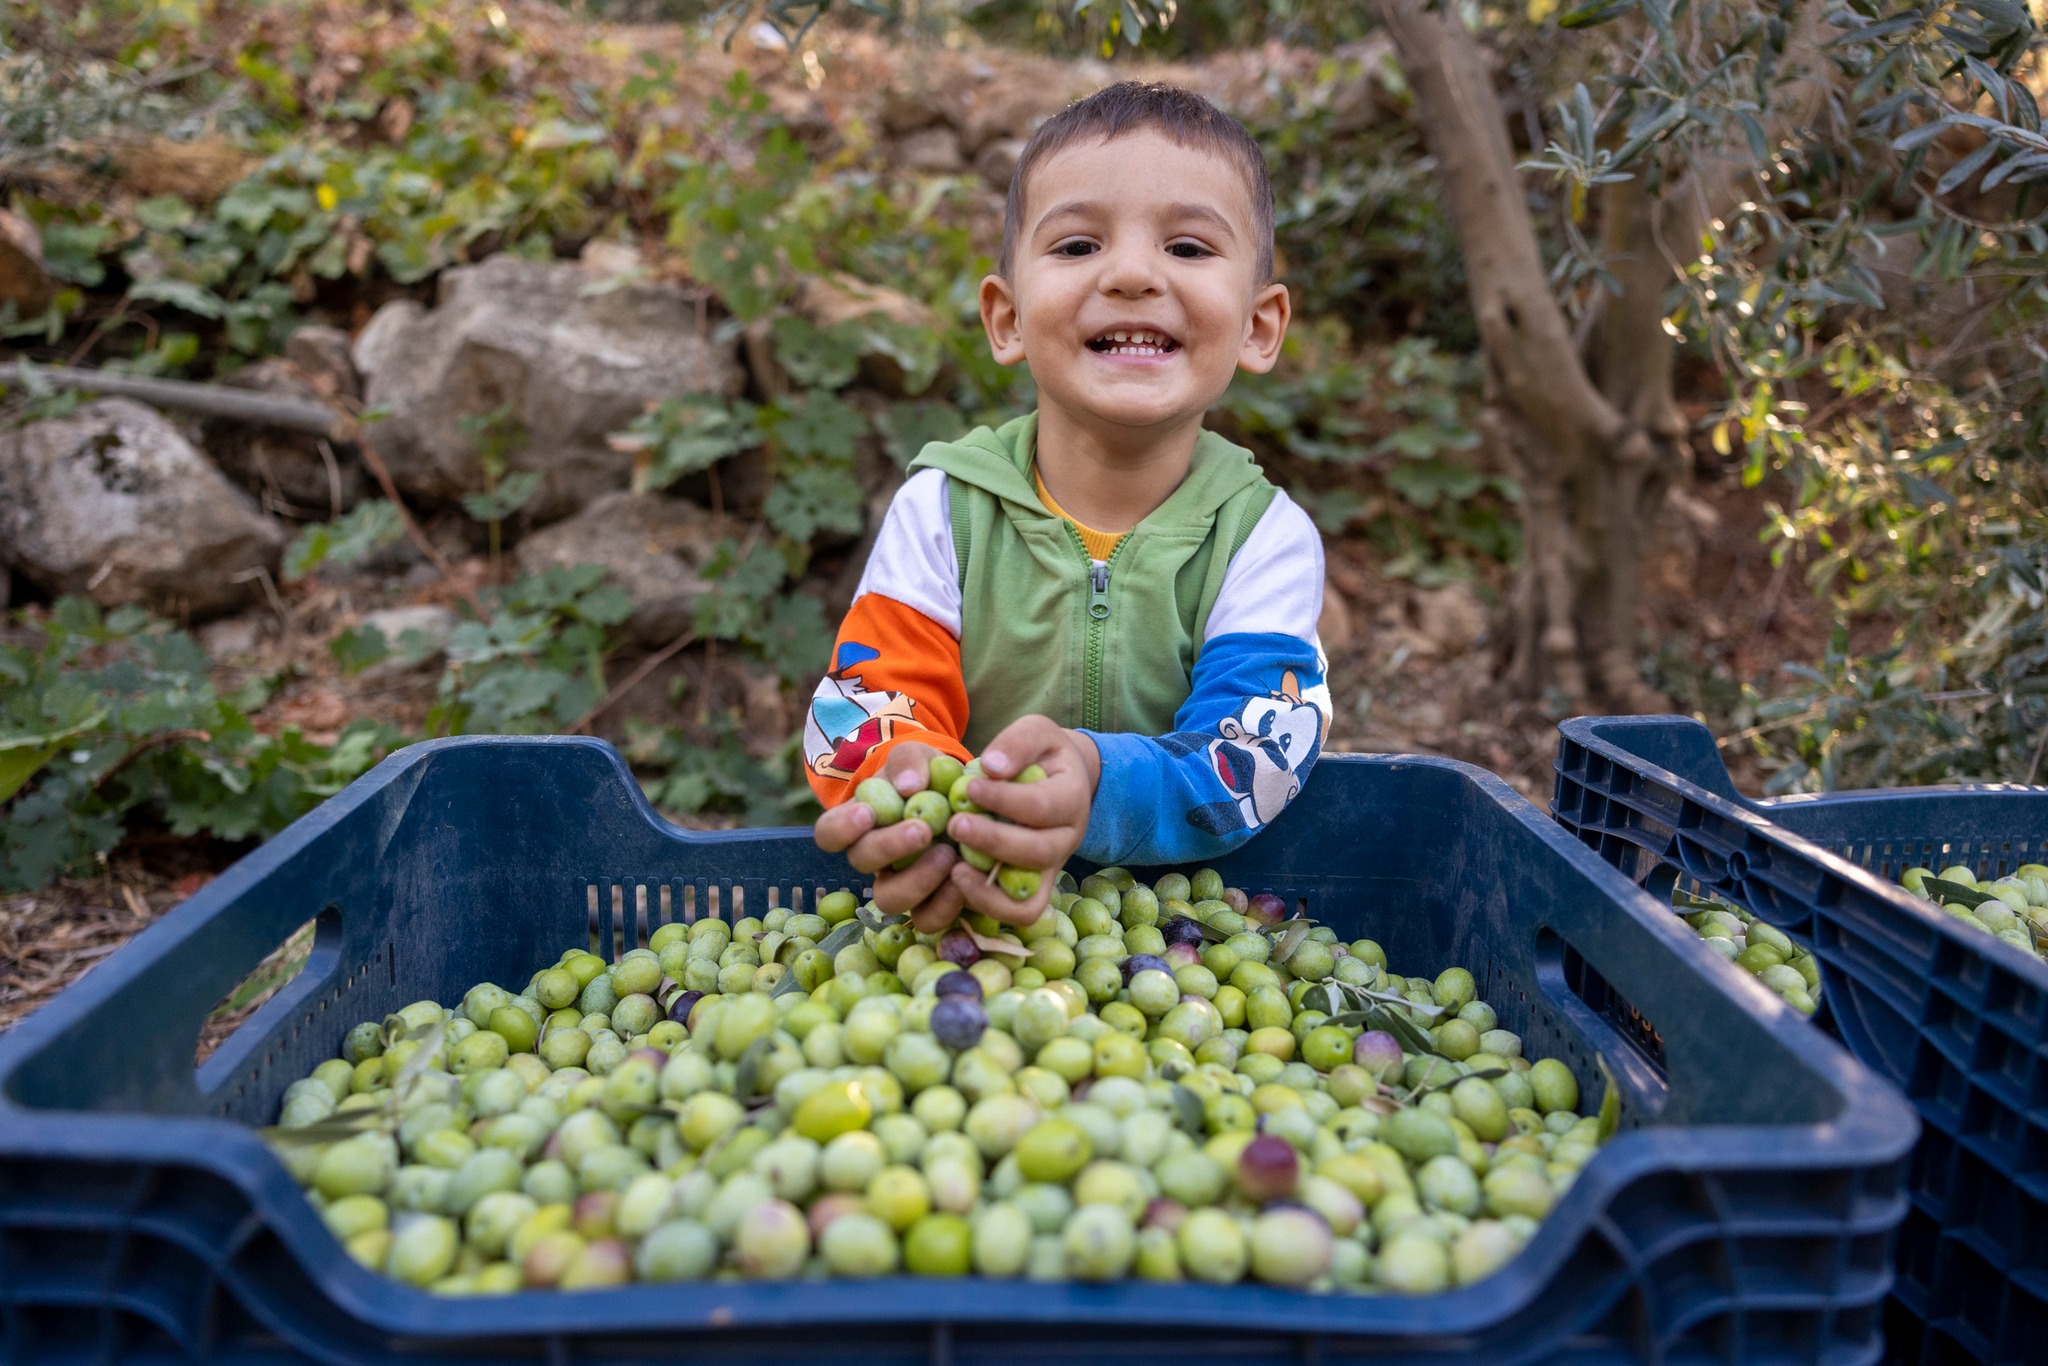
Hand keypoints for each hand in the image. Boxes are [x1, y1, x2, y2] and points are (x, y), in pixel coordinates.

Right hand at [812, 741, 966, 931]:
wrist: (960, 794)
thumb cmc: (927, 773)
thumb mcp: (916, 755)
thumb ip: (909, 762)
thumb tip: (909, 784)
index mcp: (857, 822)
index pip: (829, 832)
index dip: (843, 828)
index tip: (868, 812)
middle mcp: (872, 858)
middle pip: (862, 863)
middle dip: (890, 847)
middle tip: (922, 830)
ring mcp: (899, 884)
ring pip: (889, 899)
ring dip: (918, 880)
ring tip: (949, 854)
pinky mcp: (929, 902)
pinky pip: (927, 918)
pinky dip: (945, 904)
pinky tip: (965, 878)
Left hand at [945, 714, 1098, 929]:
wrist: (1057, 777)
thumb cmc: (1040, 753)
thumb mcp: (1036, 731)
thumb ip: (1017, 742)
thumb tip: (991, 766)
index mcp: (1072, 797)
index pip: (1042, 806)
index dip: (1005, 799)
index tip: (970, 785)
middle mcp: (1068, 839)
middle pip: (1037, 853)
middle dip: (993, 841)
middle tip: (956, 824)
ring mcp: (1051, 869)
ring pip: (1030, 898)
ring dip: (988, 887)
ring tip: (953, 866)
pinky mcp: (1033, 888)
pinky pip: (1019, 914)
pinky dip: (989, 906)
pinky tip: (957, 879)